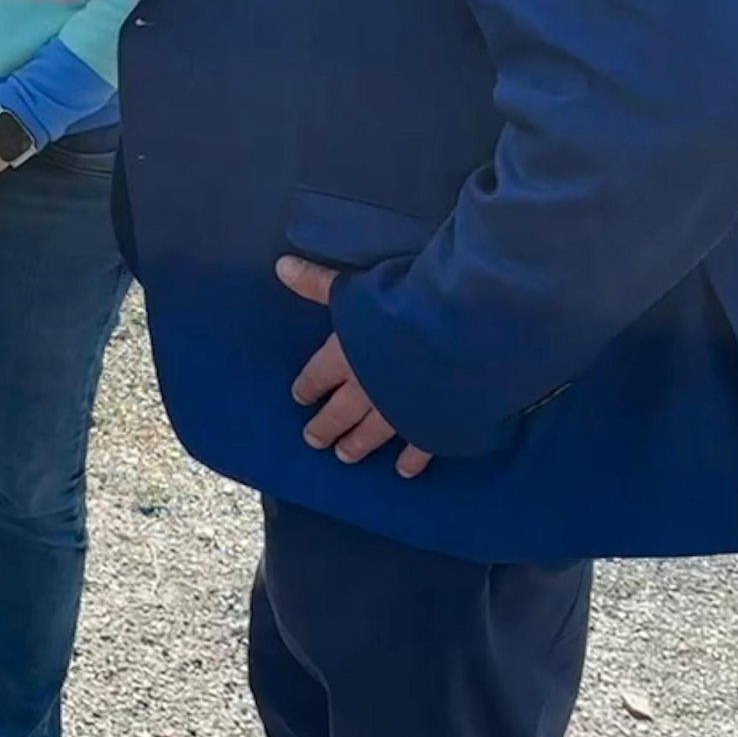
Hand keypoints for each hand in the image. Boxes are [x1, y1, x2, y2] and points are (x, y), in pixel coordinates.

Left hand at [279, 256, 432, 477]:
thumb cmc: (404, 306)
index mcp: (345, 356)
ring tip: (345, 456)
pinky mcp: (433, 426)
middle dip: (325, 425)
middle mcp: (367, 388)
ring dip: (357, 445)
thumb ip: (317, 282)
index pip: (318, 375)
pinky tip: (403, 471)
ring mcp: (399, 411)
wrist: (457, 338)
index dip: (308, 386)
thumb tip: (279, 266)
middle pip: (339, 411)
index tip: (300, 398)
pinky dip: (411, 460)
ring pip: (372, 433)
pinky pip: (419, 448)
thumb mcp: (354, 289)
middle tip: (314, 440)